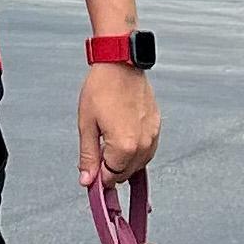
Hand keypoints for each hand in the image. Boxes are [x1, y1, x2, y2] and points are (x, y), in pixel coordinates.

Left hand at [79, 64, 158, 185]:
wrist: (120, 64)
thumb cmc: (102, 88)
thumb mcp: (87, 125)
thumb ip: (89, 156)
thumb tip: (87, 179)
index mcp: (124, 146)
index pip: (111, 178)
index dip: (98, 177)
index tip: (91, 174)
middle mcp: (142, 144)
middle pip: (126, 173)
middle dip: (110, 169)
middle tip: (98, 153)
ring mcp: (152, 135)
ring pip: (139, 164)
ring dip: (124, 161)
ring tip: (109, 142)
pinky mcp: (156, 127)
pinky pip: (147, 150)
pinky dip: (135, 151)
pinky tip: (123, 139)